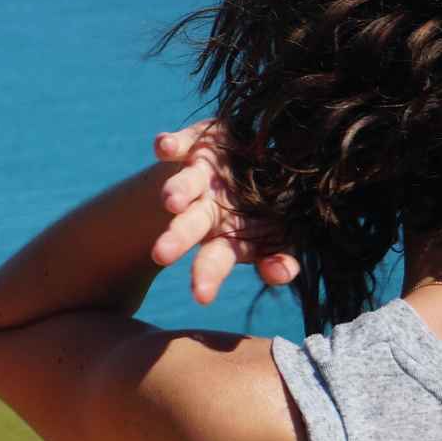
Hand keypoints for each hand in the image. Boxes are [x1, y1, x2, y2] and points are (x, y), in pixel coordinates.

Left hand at [151, 119, 297, 304]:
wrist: (255, 159)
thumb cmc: (268, 209)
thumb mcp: (279, 235)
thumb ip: (279, 257)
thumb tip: (280, 272)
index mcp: (225, 236)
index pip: (215, 260)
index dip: (209, 276)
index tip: (201, 296)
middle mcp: (206, 208)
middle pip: (190, 226)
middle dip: (177, 239)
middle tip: (161, 254)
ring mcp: (199, 175)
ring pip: (185, 185)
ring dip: (177, 190)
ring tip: (170, 201)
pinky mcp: (196, 143)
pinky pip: (180, 143)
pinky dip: (171, 144)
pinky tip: (162, 147)